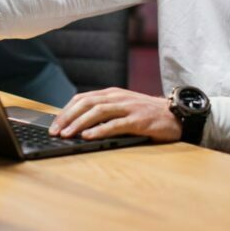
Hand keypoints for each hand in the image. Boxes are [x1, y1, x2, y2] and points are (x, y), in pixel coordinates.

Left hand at [48, 88, 182, 142]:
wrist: (176, 114)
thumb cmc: (147, 114)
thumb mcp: (123, 108)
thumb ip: (105, 112)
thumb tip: (79, 125)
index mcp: (111, 94)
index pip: (82, 98)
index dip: (66, 111)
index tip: (53, 124)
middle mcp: (118, 97)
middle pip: (86, 103)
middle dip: (67, 117)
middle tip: (54, 131)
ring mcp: (128, 107)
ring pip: (98, 112)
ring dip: (79, 123)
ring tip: (67, 134)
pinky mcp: (139, 120)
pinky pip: (116, 124)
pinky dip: (100, 130)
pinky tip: (88, 136)